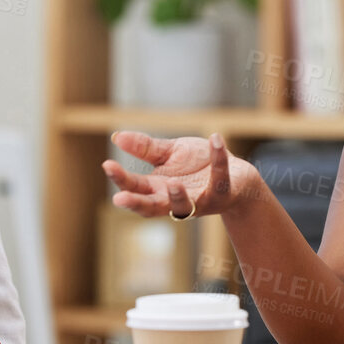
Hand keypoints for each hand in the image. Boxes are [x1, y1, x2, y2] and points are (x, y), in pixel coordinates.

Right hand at [103, 131, 260, 218]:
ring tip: (172, 183)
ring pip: (185, 205)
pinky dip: (219, 160)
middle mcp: (176, 200)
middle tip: (120, 198)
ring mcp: (199, 200)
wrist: (236, 175)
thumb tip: (117, 136)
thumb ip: (146, 149)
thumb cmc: (198, 166)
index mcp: (159, 189)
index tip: (108, 165)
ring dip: (178, 196)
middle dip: (136, 203)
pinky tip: (216, 139)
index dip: (121, 179)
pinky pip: (220, 178)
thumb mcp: (169, 154)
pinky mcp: (222, 193)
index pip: (135, 188)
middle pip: (152, 206)